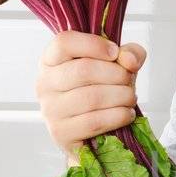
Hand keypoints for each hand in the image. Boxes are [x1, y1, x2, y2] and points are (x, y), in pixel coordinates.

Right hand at [36, 32, 147, 157]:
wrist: (92, 132)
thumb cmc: (101, 92)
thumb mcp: (116, 66)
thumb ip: (129, 54)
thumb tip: (129, 60)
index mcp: (51, 60)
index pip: (64, 42)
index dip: (93, 44)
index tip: (115, 52)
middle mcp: (45, 83)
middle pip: (83, 70)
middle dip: (117, 74)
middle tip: (129, 81)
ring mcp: (50, 110)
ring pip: (91, 97)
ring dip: (121, 96)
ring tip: (130, 98)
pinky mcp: (61, 133)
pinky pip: (94, 122)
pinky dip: (118, 116)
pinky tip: (126, 114)